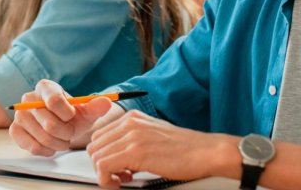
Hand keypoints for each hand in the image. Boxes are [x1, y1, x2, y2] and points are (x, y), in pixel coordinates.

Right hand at [9, 79, 114, 155]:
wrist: (60, 125)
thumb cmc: (71, 116)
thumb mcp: (86, 111)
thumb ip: (96, 106)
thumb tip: (106, 102)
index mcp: (45, 87)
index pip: (55, 101)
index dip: (68, 114)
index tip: (72, 116)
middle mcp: (28, 98)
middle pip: (50, 124)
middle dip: (66, 133)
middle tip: (69, 132)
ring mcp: (19, 115)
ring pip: (43, 137)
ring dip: (58, 143)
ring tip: (62, 139)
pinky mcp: (15, 130)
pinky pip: (32, 147)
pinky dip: (46, 150)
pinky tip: (51, 146)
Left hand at [87, 110, 239, 187]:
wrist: (206, 152)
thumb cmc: (185, 149)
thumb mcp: (153, 136)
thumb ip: (133, 140)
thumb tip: (116, 155)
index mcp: (132, 117)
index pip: (99, 136)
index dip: (103, 155)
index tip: (116, 167)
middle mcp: (129, 123)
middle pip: (94, 146)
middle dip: (101, 165)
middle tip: (119, 176)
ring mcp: (132, 136)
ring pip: (96, 157)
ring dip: (105, 174)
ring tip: (123, 179)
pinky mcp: (136, 152)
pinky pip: (104, 167)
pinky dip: (107, 180)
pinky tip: (121, 182)